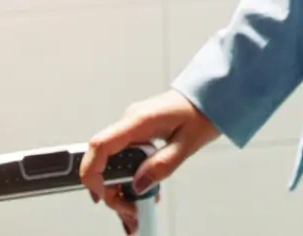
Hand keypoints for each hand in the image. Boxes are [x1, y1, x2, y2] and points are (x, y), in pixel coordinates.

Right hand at [81, 90, 218, 233]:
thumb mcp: (187, 144)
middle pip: (102, 157)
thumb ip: (162, 165)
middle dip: (109, 186)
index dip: (92, 172)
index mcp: (140, 120)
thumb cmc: (202, 113)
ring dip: (118, 183)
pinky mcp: (136, 129)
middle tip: (129, 207)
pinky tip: (139, 186)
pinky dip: (125, 173)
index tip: (100, 194)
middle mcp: (130, 120)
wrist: (210, 96)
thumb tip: (139, 184)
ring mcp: (131, 124)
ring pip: (110, 158)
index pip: (100, 145)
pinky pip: (121, 154)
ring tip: (137, 202)